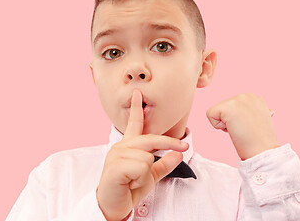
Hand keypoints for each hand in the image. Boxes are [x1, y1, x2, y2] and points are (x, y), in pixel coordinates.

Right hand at [96, 89, 188, 219]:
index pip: (134, 124)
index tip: (137, 93)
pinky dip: (140, 179)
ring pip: (148, 157)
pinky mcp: (115, 166)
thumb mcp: (150, 176)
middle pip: (151, 139)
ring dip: (146, 173)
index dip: (137, 108)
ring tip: (133, 180)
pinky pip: (142, 167)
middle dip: (169, 143)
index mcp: (128, 147)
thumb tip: (179, 154)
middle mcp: (121, 147)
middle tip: (185, 146)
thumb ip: (164, 164)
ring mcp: (117, 155)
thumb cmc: (129, 189)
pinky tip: (129, 183)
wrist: (113, 206)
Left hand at [206, 93, 279, 159]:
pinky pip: (210, 114)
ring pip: (216, 111)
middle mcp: (246, 95)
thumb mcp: (259, 120)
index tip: (249, 128)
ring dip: (225, 124)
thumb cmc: (261, 142)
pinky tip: (233, 130)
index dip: (236, 120)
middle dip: (230, 121)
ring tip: (241, 130)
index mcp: (254, 98)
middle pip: (223, 108)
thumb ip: (253, 113)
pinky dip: (218, 127)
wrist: (264, 151)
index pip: (232, 106)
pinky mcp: (227, 107)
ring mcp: (237, 100)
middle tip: (244, 130)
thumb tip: (257, 113)